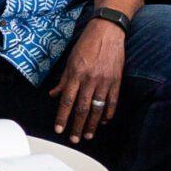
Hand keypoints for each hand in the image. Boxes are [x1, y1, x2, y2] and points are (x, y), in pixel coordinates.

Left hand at [53, 19, 125, 141]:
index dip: (62, 117)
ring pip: (97, 108)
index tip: (59, 129)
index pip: (67, 100)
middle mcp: (90, 79)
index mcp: (76, 74)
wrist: (108, 31)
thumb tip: (53, 95)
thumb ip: (63, 79)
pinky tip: (103, 121)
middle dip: (77, 126)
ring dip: (92, 124)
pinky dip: (108, 113)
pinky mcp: (116, 80)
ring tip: (88, 135)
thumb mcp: (70, 60)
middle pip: (82, 108)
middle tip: (74, 139)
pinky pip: (112, 101)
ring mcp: (104, 81)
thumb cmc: (86, 44)